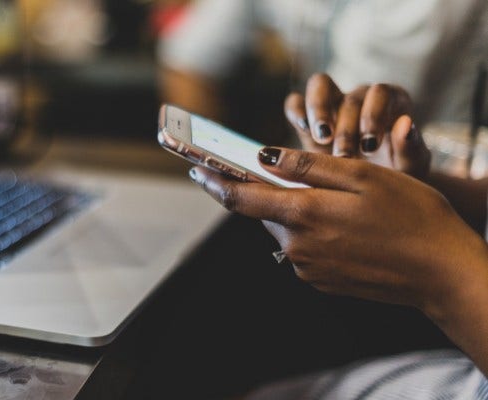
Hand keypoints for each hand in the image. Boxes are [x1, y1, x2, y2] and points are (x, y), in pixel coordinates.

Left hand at [189, 148, 487, 316]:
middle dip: (274, 191)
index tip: (196, 168)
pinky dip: (314, 232)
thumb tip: (263, 157)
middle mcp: (297, 246)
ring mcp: (309, 268)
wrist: (441, 272)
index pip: (241, 198)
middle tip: (302, 176)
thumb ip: (308, 167)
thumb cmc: (410, 214)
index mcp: (304, 214)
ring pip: (287, 228)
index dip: (215, 181)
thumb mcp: (362, 177)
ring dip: (299, 211)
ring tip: (340, 204)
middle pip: (267, 211)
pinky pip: (304, 248)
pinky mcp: (321, 281)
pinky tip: (347, 228)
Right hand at [284, 73, 430, 178]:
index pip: (381, 93)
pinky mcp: (307, 117)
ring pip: (320, 85)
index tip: (370, 146)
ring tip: (321, 138)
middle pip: (350, 97)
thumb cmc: (397, 177)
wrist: (371, 192)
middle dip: (347, 128)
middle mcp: (361, 97)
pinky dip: (296, 113)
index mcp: (392, 101)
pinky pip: (295, 103)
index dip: (373, 115)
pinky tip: (302, 132)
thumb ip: (411, 148)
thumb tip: (405, 123)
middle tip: (345, 156)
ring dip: (318, 109)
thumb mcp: (411, 168)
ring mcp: (332, 104)